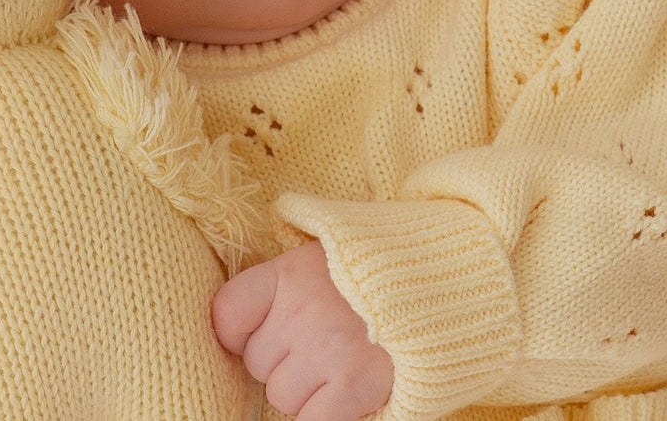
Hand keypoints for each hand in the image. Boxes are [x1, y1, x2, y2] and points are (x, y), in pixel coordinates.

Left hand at [212, 240, 393, 420]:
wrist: (440, 281)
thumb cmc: (371, 277)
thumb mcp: (319, 261)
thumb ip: (280, 288)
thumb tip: (235, 330)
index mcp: (288, 273)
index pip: (227, 313)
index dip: (238, 333)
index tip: (257, 334)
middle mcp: (300, 311)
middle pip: (257, 363)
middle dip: (283, 362)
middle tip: (319, 346)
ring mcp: (325, 349)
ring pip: (282, 398)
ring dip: (306, 393)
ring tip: (339, 365)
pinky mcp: (354, 385)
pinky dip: (325, 416)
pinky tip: (345, 395)